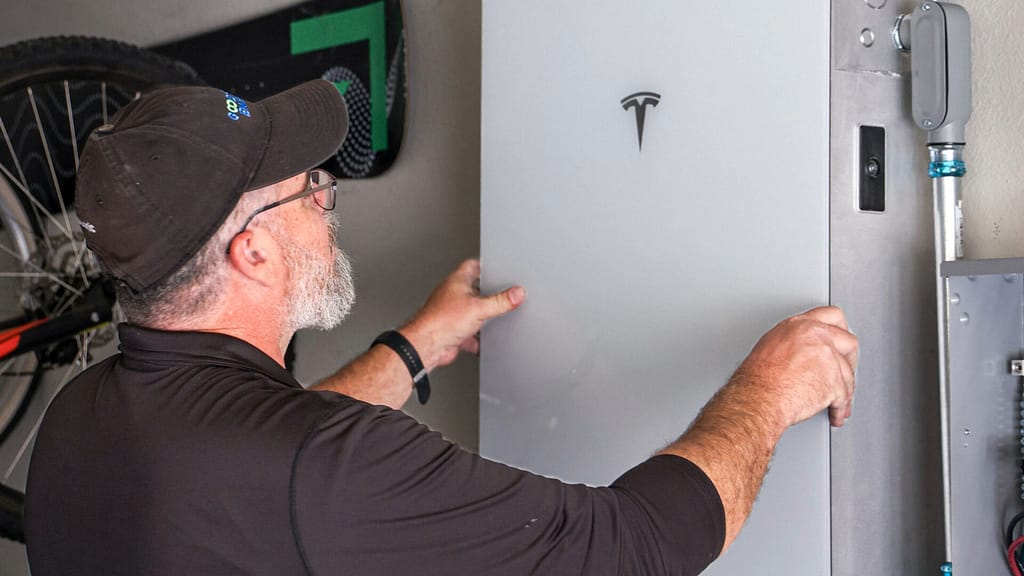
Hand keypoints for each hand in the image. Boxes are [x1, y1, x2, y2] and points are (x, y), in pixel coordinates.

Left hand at [400, 259, 525, 371]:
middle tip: (501, 296)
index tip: (495, 267)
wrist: (427, 345)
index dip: (485, 265)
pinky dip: (477, 338)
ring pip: (472, 313)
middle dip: (488, 295)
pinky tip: (483, 341)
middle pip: (475, 290)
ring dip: (482, 318)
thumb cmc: (441, 321)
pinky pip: (469, 333)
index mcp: (456, 282)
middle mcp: (452, 295)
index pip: (472, 266)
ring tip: (493, 320)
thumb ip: (501, 301)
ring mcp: (451, 314)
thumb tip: (516, 293)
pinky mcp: (452, 331)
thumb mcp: (480, 308)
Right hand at [733, 306, 857, 428]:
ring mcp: (828, 358)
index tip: (841, 341)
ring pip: (848, 373)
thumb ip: (794, 342)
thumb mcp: (770, 346)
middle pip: (849, 341)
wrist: (758, 398)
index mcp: (799, 325)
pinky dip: (840, 407)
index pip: (832, 316)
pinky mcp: (835, 381)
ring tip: (836, 401)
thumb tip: (803, 351)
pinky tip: (835, 412)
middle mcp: (816, 336)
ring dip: (844, 390)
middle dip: (850, 359)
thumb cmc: (757, 379)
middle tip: (844, 371)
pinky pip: (844, 396)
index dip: (841, 330)